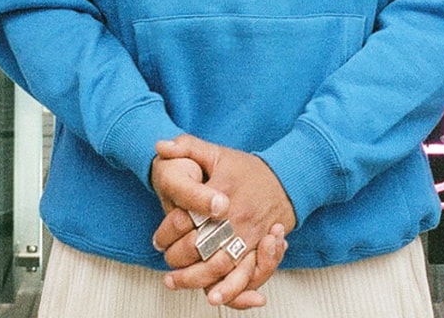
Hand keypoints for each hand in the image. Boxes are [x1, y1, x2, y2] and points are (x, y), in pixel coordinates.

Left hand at [152, 134, 295, 308]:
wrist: (286, 178)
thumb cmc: (246, 169)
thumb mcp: (216, 153)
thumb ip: (186, 147)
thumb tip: (161, 146)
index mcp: (223, 191)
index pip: (192, 217)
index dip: (170, 232)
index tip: (157, 241)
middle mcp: (238, 216)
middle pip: (205, 247)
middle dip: (181, 261)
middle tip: (166, 266)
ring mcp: (252, 235)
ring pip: (224, 267)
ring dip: (200, 280)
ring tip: (178, 284)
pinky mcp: (262, 249)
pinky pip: (248, 276)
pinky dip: (232, 290)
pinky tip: (214, 296)